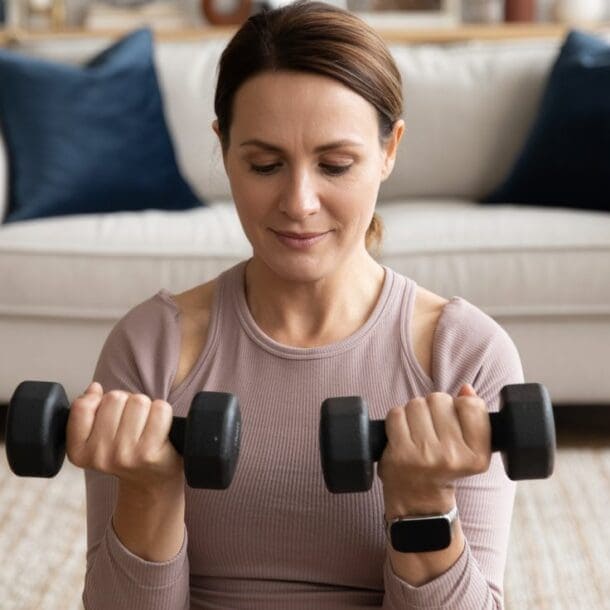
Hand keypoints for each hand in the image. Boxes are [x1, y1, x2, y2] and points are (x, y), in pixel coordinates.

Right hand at [66, 382, 183, 492]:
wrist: (151, 482)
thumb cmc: (126, 453)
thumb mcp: (97, 436)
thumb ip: (88, 410)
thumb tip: (94, 388)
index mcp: (79, 451)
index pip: (82, 406)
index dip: (98, 400)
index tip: (108, 413)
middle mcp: (99, 456)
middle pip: (114, 398)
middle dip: (126, 402)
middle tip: (132, 421)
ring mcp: (124, 454)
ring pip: (138, 401)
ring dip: (146, 407)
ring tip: (145, 425)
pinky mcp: (149, 452)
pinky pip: (160, 409)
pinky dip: (163, 412)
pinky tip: (160, 427)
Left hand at [377, 384, 491, 518]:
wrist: (419, 502)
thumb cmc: (444, 469)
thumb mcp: (470, 450)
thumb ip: (473, 417)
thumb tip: (466, 389)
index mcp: (477, 455)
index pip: (471, 405)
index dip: (458, 405)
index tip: (452, 420)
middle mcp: (453, 456)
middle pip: (440, 399)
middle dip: (433, 407)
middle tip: (431, 428)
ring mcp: (426, 455)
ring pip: (416, 404)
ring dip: (413, 412)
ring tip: (416, 431)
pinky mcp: (400, 453)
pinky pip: (396, 414)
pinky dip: (396, 419)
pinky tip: (402, 434)